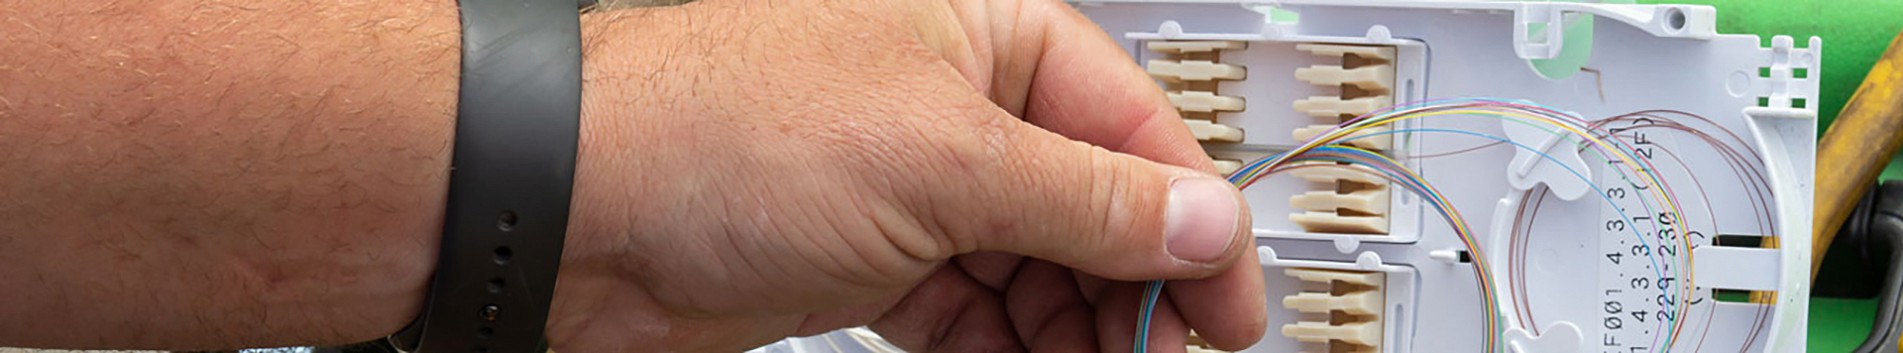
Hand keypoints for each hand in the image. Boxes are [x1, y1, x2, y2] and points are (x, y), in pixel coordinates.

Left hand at [552, 0, 1266, 350]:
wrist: (573, 214)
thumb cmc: (721, 130)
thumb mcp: (944, 160)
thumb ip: (1090, 199)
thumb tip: (1200, 221)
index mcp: (991, 37)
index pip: (1138, 130)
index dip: (1196, 225)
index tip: (1231, 314)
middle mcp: (959, 106)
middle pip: (1097, 209)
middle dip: (1134, 293)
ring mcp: (914, 188)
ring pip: (1037, 271)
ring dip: (1074, 335)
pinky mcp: (872, 264)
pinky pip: (974, 315)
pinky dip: (1006, 351)